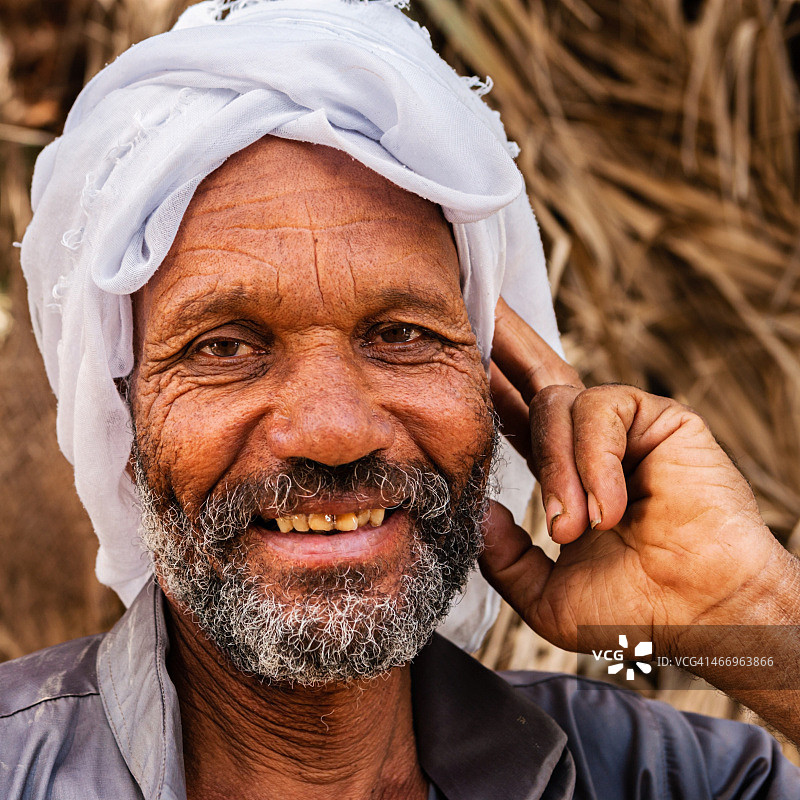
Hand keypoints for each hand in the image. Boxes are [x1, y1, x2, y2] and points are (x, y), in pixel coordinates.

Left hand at [481, 298, 787, 654]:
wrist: (702, 619)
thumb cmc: (634, 611)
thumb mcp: (544, 593)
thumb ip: (504, 556)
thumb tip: (476, 508)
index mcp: (561, 469)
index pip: (511, 414)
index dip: (481, 386)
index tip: (449, 357)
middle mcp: (587, 439)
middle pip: (534, 373)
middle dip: (502, 339)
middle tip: (476, 301)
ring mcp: (621, 427)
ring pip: (557, 404)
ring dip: (559, 470)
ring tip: (578, 529)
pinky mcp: (658, 417)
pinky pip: (600, 412)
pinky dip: (594, 461)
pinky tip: (611, 509)